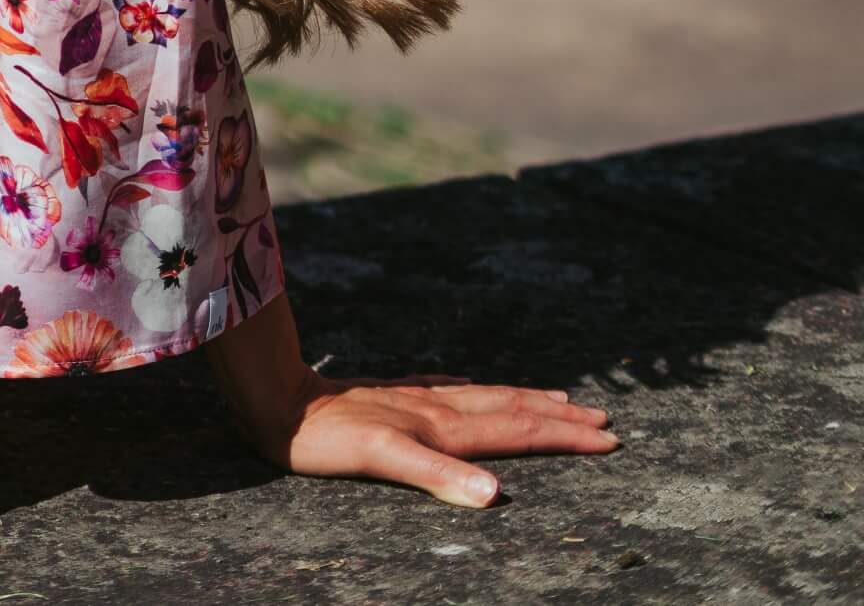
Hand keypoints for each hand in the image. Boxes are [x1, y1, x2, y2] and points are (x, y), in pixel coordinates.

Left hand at [233, 364, 621, 507]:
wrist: (276, 400)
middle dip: (559, 418)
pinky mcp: (396, 397)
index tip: (608, 438)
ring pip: (487, 398)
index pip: (516, 431)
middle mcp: (437, 407)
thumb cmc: (324, 439)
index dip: (563, 437)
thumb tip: (495, 494)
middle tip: (605, 420)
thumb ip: (436, 475)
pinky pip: (456, 392)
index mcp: (441, 427)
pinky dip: (484, 394)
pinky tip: (478, 391)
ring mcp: (417, 399)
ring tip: (561, 401)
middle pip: (511, 409)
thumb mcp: (379, 461)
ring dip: (528, 402)